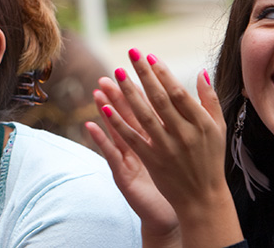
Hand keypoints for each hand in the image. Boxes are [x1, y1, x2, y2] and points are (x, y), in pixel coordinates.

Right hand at [86, 86, 179, 242]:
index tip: (133, 66)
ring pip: (116, 130)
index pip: (147, 107)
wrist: (181, 207)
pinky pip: (111, 154)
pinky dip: (100, 140)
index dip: (140, 87)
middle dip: (118, 94)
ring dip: (105, 111)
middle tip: (106, 74)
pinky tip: (90, 126)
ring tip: (96, 93)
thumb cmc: (179, 178)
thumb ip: (181, 122)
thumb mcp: (178, 148)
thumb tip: (183, 96)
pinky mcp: (124, 174)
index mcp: (154, 136)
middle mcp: (140, 144)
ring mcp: (130, 158)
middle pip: (128, 115)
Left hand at [98, 49, 240, 247]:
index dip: (163, 74)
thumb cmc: (211, 159)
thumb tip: (201, 72)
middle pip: (160, 99)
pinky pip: (132, 139)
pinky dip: (118, 124)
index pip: (179, 93)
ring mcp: (167, 148)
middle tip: (131, 54)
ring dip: (128, 94)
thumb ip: (210, 100)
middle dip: (144, 75)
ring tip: (116, 74)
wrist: (202, 198)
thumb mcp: (218, 128)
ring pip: (144, 116)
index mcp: (201, 123)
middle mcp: (184, 134)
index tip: (150, 56)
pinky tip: (105, 108)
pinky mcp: (152, 161)